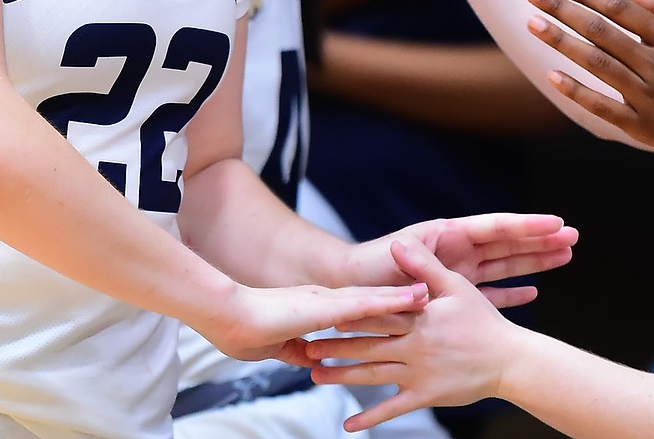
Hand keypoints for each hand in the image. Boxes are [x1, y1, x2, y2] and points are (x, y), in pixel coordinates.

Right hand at [195, 281, 430, 366]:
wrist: (224, 315)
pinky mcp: (325, 306)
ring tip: (429, 293)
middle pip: (369, 300)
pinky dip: (391, 301)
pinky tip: (412, 300)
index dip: (377, 306)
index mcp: (314, 308)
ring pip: (373, 298)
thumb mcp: (276, 347)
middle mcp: (325, 300)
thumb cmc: (240, 330)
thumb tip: (311, 361)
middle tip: (427, 294)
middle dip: (396, 299)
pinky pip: (365, 304)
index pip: (353, 309)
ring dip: (402, 297)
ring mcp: (326, 301)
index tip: (400, 307)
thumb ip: (297, 350)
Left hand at [306, 238, 519, 430]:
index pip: (378, 315)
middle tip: (306, 347)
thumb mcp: (456, 287)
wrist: (510, 361)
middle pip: (368, 345)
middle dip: (336, 347)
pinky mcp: (426, 395)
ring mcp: (419, 373)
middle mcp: (415, 346)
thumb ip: (424, 267)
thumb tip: (399, 243)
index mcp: (420, 318)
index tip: (322, 313)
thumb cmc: (484, 322)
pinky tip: (348, 424)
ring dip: (343, 376)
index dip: (349, 314)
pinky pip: (393, 408)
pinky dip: (370, 417)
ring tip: (315, 375)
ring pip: (373, 374)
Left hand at [342, 213, 577, 308]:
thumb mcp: (392, 264)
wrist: (355, 294)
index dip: (525, 226)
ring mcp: (460, 273)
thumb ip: (409, 260)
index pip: (493, 227)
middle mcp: (458, 252)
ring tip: (567, 255)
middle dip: (540, 240)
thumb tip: (405, 249)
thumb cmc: (371, 272)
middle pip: (507, 244)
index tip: (555, 223)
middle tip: (575, 236)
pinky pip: (490, 292)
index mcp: (447, 237)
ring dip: (534, 261)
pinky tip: (534, 291)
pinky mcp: (456, 295)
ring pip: (505, 264)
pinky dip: (510, 292)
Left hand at [522, 0, 653, 161]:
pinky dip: (578, 92)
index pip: (620, 9)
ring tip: (532, 25)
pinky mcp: (642, 126)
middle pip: (601, 32)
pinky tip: (552, 76)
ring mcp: (648, 96)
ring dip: (561, 43)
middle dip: (562, 10)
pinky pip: (604, 107)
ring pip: (597, 64)